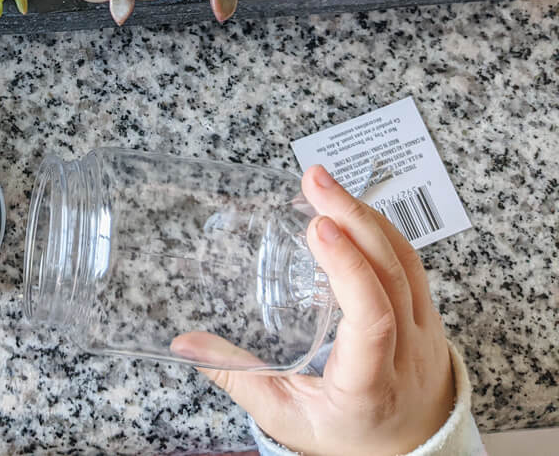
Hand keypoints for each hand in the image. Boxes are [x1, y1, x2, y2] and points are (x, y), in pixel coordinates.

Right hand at [174, 165, 454, 455]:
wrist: (412, 451)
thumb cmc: (347, 433)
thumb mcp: (286, 414)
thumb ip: (237, 377)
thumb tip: (184, 342)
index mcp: (370, 381)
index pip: (373, 319)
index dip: (350, 269)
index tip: (320, 228)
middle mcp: (407, 350)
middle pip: (392, 274)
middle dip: (352, 218)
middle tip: (314, 181)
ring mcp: (425, 329)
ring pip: (406, 261)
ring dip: (365, 214)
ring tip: (324, 183)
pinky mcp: (426, 312)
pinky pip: (411, 261)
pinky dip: (381, 227)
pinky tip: (351, 207)